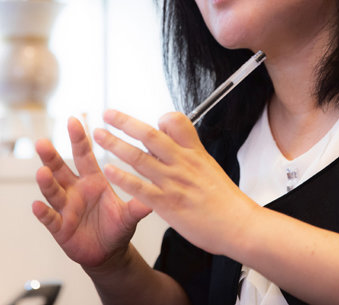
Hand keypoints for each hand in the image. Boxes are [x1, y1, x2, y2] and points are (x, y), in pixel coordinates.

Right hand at [33, 116, 150, 267]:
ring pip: (53, 191)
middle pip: (61, 169)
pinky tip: (37, 205)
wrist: (109, 253)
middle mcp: (76, 190)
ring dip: (46, 182)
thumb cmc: (118, 227)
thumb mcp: (131, 213)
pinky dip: (43, 213)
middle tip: (43, 142)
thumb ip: (141, 202)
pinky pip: (50, 219)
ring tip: (42, 171)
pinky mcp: (60, 227)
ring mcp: (66, 208)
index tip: (73, 120)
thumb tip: (160, 187)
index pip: (84, 155)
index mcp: (94, 180)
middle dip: (52, 156)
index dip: (79, 138)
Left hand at [95, 109, 258, 256]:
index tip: (151, 120)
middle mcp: (183, 162)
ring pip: (139, 157)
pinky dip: (122, 177)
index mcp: (195, 152)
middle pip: (150, 135)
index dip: (161, 118)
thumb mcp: (211, 167)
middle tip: (108, 114)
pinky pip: (139, 187)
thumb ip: (191, 155)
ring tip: (99, 136)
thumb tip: (174, 147)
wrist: (239, 224)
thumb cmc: (226, 200)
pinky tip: (109, 170)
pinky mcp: (167, 203)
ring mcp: (173, 182)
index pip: (176, 123)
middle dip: (125, 122)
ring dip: (115, 145)